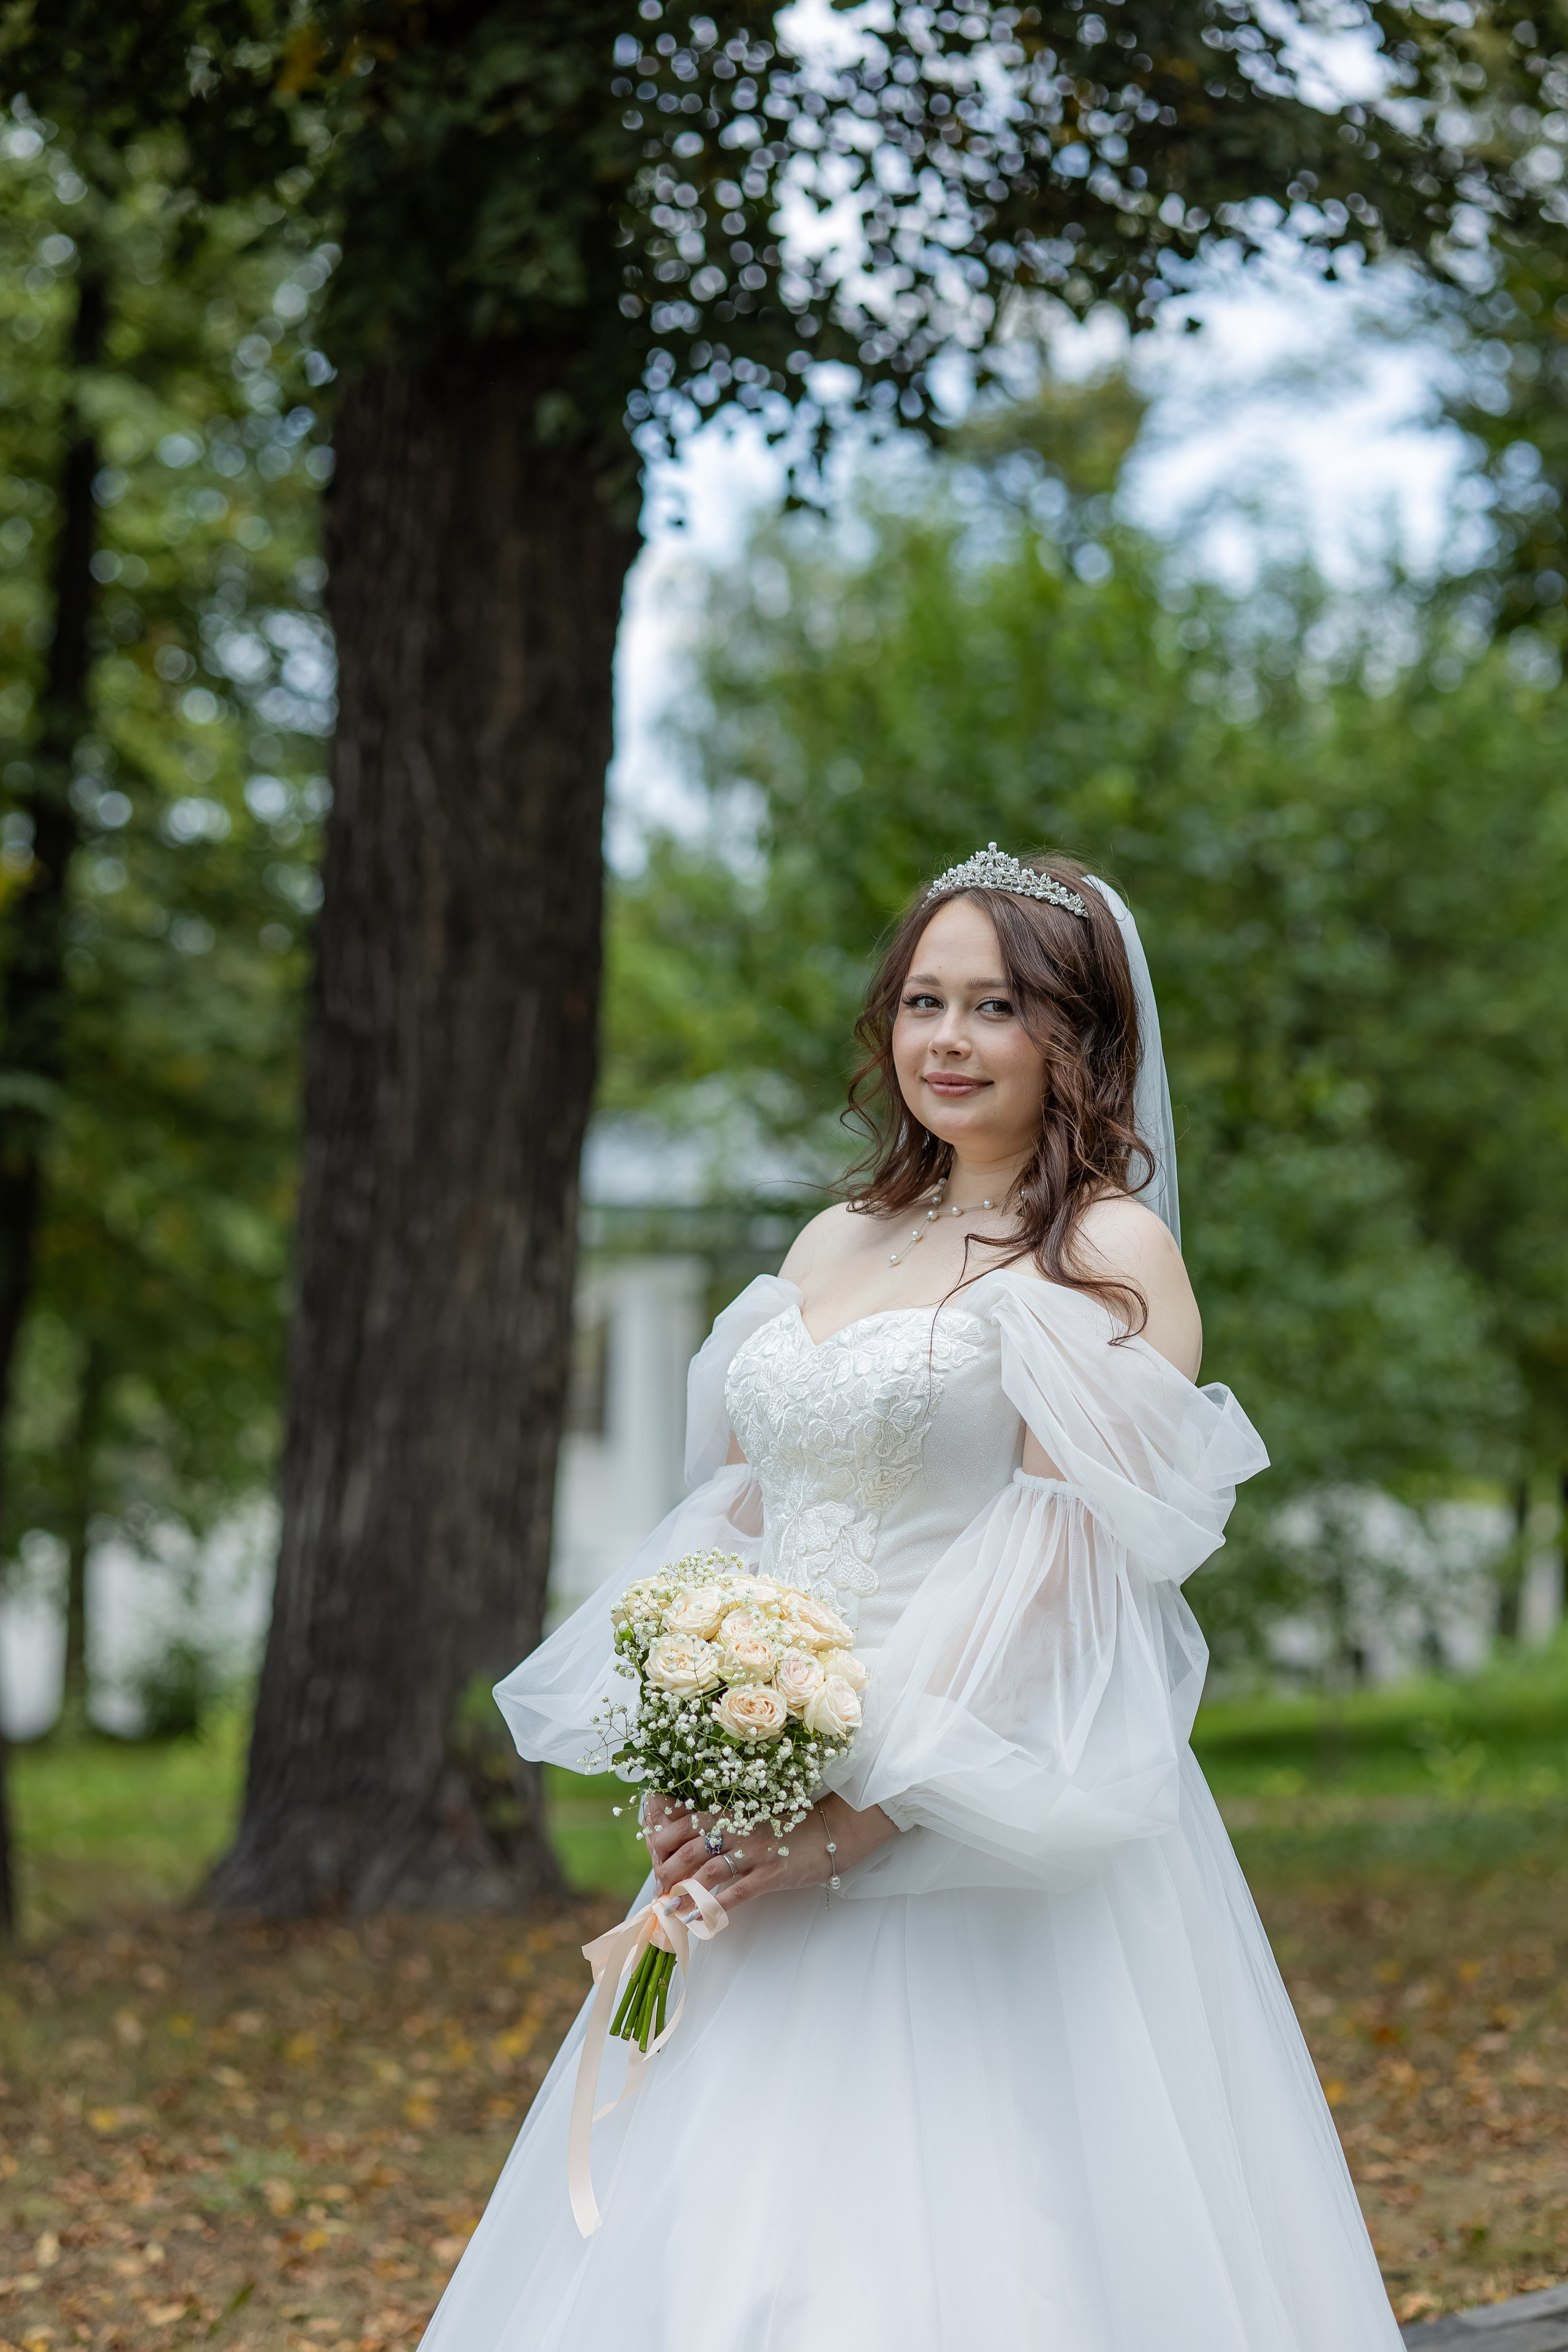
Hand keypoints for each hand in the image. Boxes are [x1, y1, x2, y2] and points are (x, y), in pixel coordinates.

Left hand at [644, 1791, 894, 1917]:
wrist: (833, 1830)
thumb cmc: (793, 1824)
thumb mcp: (757, 1817)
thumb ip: (730, 1824)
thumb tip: (700, 1839)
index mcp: (733, 1813)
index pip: (687, 1822)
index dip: (665, 1839)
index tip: (652, 1855)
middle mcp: (738, 1830)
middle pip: (690, 1848)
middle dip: (667, 1869)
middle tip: (655, 1887)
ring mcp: (753, 1853)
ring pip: (707, 1872)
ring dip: (682, 1892)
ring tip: (665, 1908)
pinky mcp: (769, 1875)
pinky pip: (735, 1894)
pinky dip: (712, 1908)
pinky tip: (697, 1919)